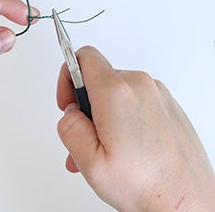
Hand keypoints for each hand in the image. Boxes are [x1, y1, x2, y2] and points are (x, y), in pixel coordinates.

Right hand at [55, 46, 214, 211]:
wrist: (187, 202)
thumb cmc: (147, 185)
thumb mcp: (87, 160)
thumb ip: (68, 126)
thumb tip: (70, 113)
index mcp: (118, 93)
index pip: (83, 57)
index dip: (66, 77)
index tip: (66, 102)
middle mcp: (142, 88)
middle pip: (99, 79)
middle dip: (85, 107)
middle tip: (84, 140)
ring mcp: (160, 97)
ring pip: (117, 95)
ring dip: (104, 118)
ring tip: (104, 153)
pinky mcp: (170, 109)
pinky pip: (137, 105)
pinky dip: (124, 122)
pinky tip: (123, 152)